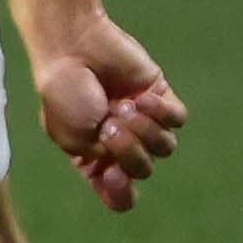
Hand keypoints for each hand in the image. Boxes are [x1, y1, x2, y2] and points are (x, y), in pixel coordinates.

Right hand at [28, 9, 186, 210]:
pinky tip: (140, 98)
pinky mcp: (159, 98)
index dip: (120, 193)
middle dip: (128, 152)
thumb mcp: (69, 136)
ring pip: (164, 148)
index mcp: (92, 158)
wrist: (73, 48)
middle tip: (109, 128)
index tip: (111, 175)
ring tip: (123, 108)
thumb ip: (99, 160)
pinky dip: (162, 113)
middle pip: (143, 170)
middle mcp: (119, 143)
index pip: (118, 193)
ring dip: (144, 131)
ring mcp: (141, 121)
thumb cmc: (65, 92)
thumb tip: (128, 160)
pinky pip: (177, 120)